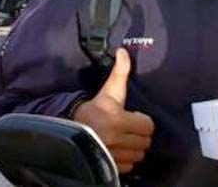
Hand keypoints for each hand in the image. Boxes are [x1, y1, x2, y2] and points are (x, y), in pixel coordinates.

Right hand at [73, 48, 153, 173]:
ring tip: (123, 139)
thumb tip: (124, 51)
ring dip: (134, 147)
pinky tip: (118, 150)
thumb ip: (119, 73)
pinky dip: (126, 159)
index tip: (132, 117)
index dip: (142, 120)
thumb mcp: (107, 92)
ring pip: (139, 154)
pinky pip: (130, 165)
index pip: (148, 125)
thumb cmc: (91, 111)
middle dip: (139, 134)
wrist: (69, 132)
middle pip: (146, 141)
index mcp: (118, 120)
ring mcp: (114, 155)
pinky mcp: (111, 166)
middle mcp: (117, 139)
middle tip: (128, 128)